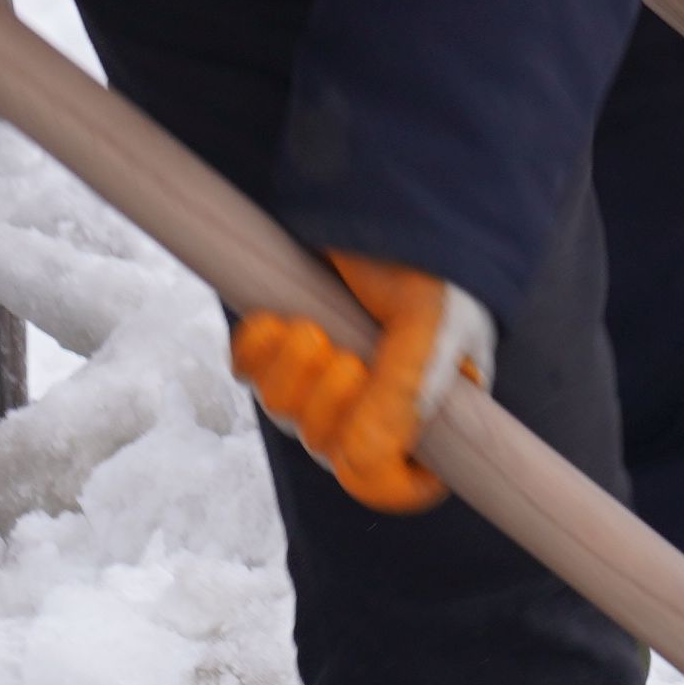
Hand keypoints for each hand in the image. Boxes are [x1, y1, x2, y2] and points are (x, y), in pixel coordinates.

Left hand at [228, 251, 496, 514]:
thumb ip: (405, 395)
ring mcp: (318, 375)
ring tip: (313, 330)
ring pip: (284, 412)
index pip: (396, 483)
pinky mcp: (278, 344)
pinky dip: (258, 348)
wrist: (389, 200)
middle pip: (328, 450)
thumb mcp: (434, 330)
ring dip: (292, 376)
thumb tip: (359, 463)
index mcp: (426, 413)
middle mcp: (370, 404)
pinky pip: (248, 371)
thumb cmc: (434, 269)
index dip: (377, 481)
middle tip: (348, 359)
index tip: (364, 455)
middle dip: (329, 409)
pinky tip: (279, 318)